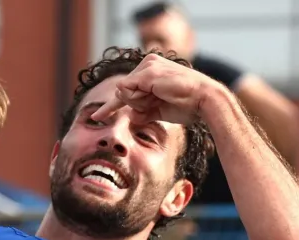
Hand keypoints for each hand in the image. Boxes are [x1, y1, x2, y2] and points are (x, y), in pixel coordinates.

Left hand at [91, 54, 222, 124]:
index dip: (110, 106)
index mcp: (151, 70)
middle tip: (158, 102)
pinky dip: (137, 98)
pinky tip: (155, 94)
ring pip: (124, 92)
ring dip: (139, 102)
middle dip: (136, 105)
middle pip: (123, 93)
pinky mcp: (146, 72)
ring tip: (160, 98)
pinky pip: (127, 90)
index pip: (125, 90)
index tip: (96, 117)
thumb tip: (129, 116)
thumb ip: (141, 112)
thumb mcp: (158, 110)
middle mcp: (148, 63)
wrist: (203, 100)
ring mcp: (147, 65)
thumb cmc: (186, 105)